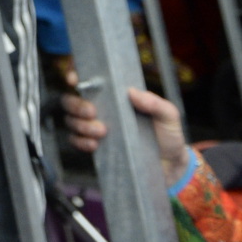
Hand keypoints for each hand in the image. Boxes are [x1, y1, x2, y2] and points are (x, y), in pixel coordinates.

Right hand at [62, 83, 190, 190]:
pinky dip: (81, 142)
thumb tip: (132, 92)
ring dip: (81, 125)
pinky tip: (95, 145)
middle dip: (77, 105)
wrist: (170, 167)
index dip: (74, 75)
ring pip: (71, 121)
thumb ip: (155, 103)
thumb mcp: (168, 115)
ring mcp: (95, 128)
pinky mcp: (95, 147)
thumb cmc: (168, 135)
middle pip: (71, 100)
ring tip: (102, 131)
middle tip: (93, 112)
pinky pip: (76, 142)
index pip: (88, 80)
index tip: (74, 80)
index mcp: (115, 96)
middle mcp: (101, 109)